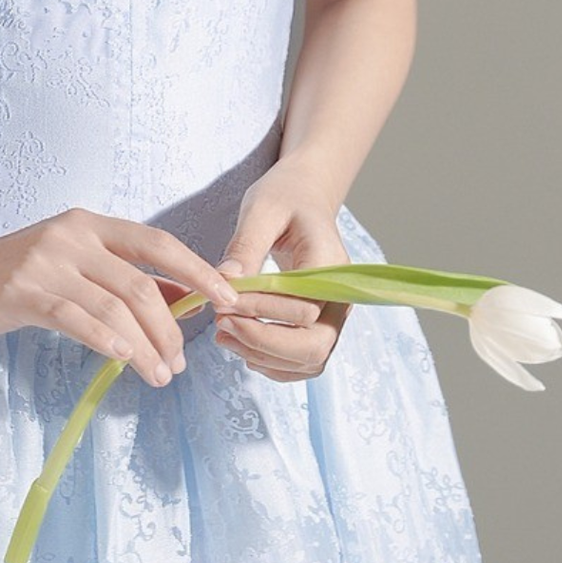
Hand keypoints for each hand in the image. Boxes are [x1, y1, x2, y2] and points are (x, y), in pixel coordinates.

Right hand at [0, 206, 245, 389]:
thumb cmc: (12, 275)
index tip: (228, 299)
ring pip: (113, 305)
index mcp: (90, 224)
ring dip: (144, 346)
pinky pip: (74, 317)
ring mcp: (45, 261)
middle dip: (168, 328)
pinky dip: (105, 339)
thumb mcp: (71, 265)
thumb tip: (181, 300)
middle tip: (177, 364)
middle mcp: (71, 235)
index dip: (197, 270)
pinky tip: (123, 358)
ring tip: (158, 376)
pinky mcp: (21, 291)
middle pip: (139, 283)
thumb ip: (118, 278)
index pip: (157, 243)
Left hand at [209, 165, 349, 381]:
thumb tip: (226, 282)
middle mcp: (340, 298)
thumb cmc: (285, 199)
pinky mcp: (320, 327)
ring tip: (223, 335)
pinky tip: (242, 345)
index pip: (304, 310)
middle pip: (314, 346)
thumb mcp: (262, 210)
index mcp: (331, 266)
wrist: (303, 200)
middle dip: (263, 342)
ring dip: (263, 356)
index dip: (261, 312)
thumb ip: (246, 245)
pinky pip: (302, 362)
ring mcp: (333, 317)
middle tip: (221, 326)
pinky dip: (272, 363)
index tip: (221, 302)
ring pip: (309, 360)